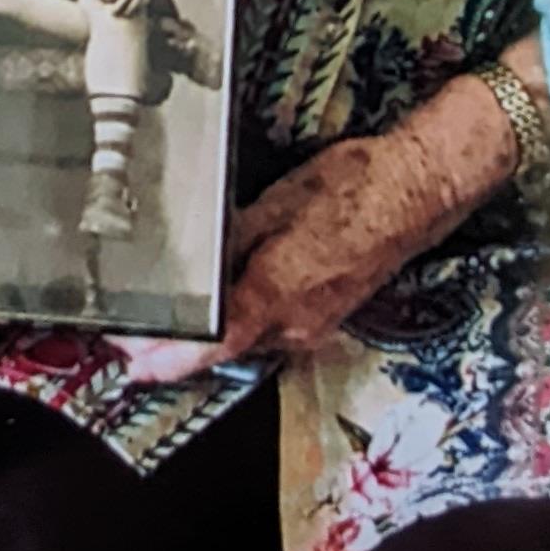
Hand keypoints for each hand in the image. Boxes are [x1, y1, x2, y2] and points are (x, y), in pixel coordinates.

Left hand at [113, 83, 515, 388]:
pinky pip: (272, 329)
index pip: (212, 344)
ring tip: (172, 317)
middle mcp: (296, 323)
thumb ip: (228, 242)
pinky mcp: (325, 319)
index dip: (167, 359)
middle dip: (178, 345)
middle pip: (224, 348)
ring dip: (211, 334)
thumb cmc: (354, 188)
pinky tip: (229, 299)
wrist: (417, 190)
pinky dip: (243, 323)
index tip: (132, 362)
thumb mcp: (274, 205)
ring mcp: (314, 326)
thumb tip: (193, 267)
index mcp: (279, 293)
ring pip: (248, 340)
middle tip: (135, 333)